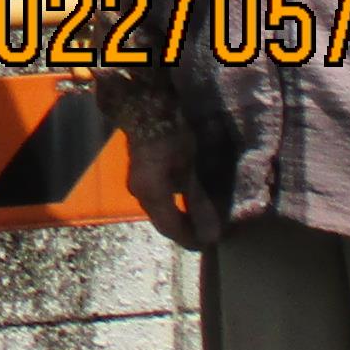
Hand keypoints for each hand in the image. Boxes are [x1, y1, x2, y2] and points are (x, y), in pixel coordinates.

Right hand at [122, 126, 202, 247]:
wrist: (146, 104)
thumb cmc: (170, 135)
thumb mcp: (189, 169)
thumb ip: (199, 203)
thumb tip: (211, 235)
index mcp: (151, 194)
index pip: (171, 228)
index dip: (191, 240)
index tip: (210, 245)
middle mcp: (140, 192)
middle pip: (164, 221)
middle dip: (186, 229)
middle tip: (209, 233)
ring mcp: (138, 181)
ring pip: (161, 209)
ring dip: (180, 216)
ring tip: (202, 216)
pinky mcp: (141, 172)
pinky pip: (158, 197)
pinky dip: (175, 203)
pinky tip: (189, 196)